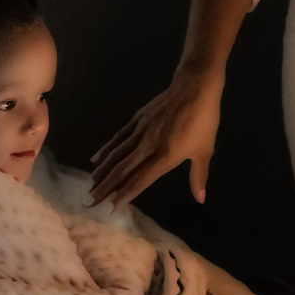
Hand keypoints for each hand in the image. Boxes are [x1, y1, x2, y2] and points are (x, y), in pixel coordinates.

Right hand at [89, 67, 223, 208]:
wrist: (195, 87)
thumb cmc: (204, 121)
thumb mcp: (205, 150)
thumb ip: (199, 176)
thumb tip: (200, 199)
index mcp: (165, 156)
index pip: (140, 180)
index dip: (124, 194)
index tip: (110, 208)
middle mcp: (148, 146)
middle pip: (122, 170)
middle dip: (105, 188)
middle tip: (89, 202)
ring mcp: (141, 131)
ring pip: (116, 155)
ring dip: (102, 172)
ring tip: (89, 186)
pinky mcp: (138, 119)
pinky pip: (118, 138)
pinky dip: (106, 150)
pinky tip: (95, 159)